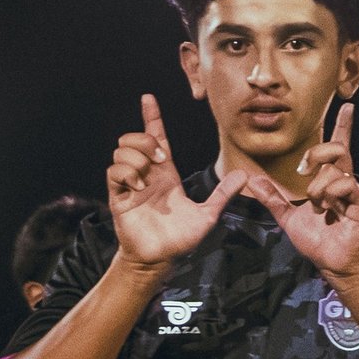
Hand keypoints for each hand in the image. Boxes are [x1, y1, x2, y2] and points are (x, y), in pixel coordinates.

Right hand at [107, 95, 246, 273]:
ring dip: (137, 158)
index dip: (151, 117)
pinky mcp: (119, 196)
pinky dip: (127, 173)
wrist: (160, 259)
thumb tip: (244, 176)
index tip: (148, 98)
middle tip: (160, 159)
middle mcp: (146, 174)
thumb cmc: (180, 239)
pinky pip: (114, 171)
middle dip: (145, 140)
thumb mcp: (208, 214)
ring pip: (122, 151)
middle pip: (134, 138)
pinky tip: (139, 188)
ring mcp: (131, 184)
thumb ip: (223, 194)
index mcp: (165, 173)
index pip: (156, 137)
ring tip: (148, 179)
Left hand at [239, 104, 358, 279]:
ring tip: (317, 205)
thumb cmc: (317, 240)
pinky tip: (327, 209)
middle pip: (337, 149)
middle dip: (317, 154)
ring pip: (335, 170)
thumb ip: (272, 198)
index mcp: (330, 182)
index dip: (343, 127)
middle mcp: (343, 183)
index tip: (347, 107)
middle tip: (302, 170)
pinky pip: (346, 186)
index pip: (338, 149)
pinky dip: (331, 194)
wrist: (332, 264)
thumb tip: (251, 180)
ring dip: (318, 187)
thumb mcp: (288, 218)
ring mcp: (353, 193)